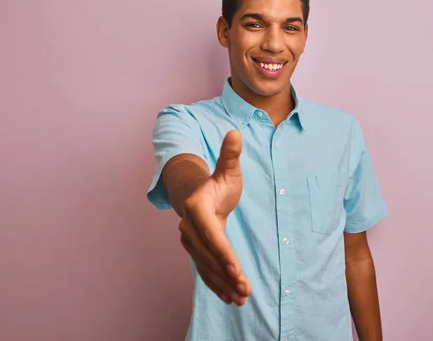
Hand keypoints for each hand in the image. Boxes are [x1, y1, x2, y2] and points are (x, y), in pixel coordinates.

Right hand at [178, 130, 251, 305]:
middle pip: (208, 254)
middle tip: (245, 291)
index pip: (211, 234)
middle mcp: (188, 226)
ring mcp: (189, 240)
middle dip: (225, 274)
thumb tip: (235, 133)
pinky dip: (215, 285)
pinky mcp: (195, 250)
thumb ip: (230, 155)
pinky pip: (204, 270)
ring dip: (222, 284)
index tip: (236, 270)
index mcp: (197, 206)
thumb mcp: (227, 169)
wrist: (194, 192)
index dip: (224, 253)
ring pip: (205, 266)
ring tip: (241, 299)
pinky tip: (230, 298)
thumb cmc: (215, 182)